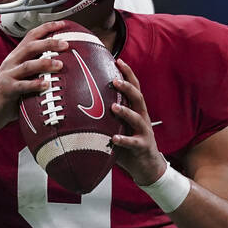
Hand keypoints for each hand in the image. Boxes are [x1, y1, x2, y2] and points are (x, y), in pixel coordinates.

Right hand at [0, 20, 69, 135]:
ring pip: (27, 65)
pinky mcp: (6, 89)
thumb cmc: (7, 95)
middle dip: (49, 43)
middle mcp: (11, 62)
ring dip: (45, 63)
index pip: (31, 36)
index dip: (46, 28)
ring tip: (60, 65)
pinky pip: (22, 86)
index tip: (62, 24)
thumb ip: (36, 71)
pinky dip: (35, 84)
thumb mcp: (22, 78)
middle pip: (31, 46)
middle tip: (65, 44)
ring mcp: (8, 75)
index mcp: (16, 56)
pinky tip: (47, 85)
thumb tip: (62, 68)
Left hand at [110, 58, 167, 185]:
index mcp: (136, 110)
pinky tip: (114, 138)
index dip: (128, 74)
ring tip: (113, 108)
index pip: (134, 87)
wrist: (147, 167)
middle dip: (127, 87)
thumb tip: (79, 106)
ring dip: (125, 112)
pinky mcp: (143, 146)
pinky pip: (133, 142)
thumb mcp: (118, 126)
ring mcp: (144, 131)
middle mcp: (142, 117)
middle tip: (114, 81)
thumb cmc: (129, 144)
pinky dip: (124, 140)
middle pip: (138, 97)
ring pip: (137, 118)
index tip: (119, 61)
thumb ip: (106, 117)